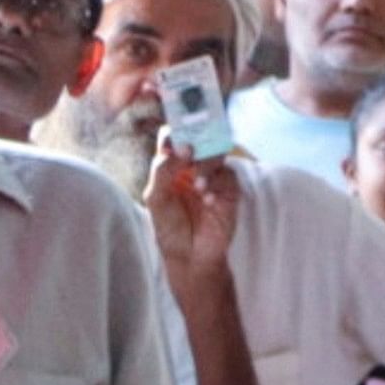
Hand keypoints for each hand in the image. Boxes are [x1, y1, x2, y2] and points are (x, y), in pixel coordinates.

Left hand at [140, 138, 243, 282]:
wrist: (189, 254)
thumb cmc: (168, 226)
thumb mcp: (156, 196)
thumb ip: (164, 169)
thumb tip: (186, 147)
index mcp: (171, 165)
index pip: (174, 137)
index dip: (176, 129)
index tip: (178, 132)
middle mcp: (192, 166)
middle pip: (200, 139)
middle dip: (197, 141)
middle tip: (191, 151)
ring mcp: (212, 177)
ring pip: (217, 154)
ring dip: (206, 166)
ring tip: (198, 187)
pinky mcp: (228, 191)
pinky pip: (228, 177)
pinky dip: (217, 185)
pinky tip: (208, 200)